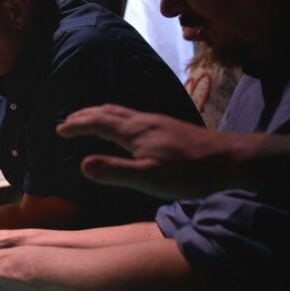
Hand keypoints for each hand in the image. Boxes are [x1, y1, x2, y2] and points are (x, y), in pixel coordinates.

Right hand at [57, 104, 250, 198]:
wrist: (230, 160)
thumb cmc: (189, 173)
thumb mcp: (149, 178)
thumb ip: (115, 171)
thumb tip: (81, 164)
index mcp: (135, 132)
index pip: (98, 123)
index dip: (77, 125)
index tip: (59, 130)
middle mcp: (143, 121)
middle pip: (108, 112)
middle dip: (84, 115)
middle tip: (66, 121)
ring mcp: (157, 122)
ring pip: (121, 112)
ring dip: (100, 114)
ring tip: (89, 119)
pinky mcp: (168, 127)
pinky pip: (132, 116)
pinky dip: (116, 117)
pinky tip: (125, 127)